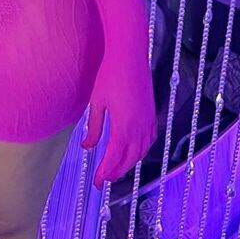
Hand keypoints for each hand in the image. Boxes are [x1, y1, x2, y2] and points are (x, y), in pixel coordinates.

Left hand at [82, 48, 155, 190]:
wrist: (129, 55)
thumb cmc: (110, 76)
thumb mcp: (96, 103)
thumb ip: (93, 128)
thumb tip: (87, 147)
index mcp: (123, 128)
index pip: (113, 159)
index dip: (104, 173)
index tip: (97, 183)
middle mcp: (139, 129)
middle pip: (128, 160)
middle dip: (116, 172)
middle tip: (104, 179)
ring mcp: (148, 122)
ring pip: (141, 153)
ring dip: (128, 163)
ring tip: (116, 169)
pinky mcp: (152, 114)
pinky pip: (149, 141)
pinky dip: (141, 151)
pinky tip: (134, 151)